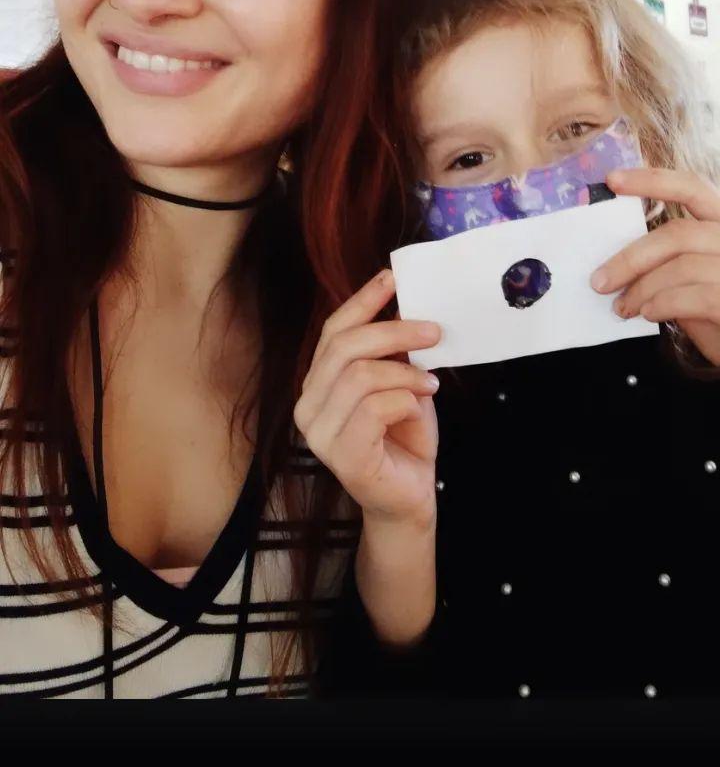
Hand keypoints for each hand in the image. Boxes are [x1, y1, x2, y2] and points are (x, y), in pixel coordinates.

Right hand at [294, 270, 440, 526]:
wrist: (409, 498)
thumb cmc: (403, 438)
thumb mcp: (399, 382)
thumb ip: (393, 351)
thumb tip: (406, 306)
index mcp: (317, 382)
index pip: (332, 331)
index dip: (362, 301)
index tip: (392, 278)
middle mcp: (308, 405)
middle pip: (344, 347)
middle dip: (393, 331)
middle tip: (433, 331)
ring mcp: (319, 434)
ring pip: (359, 376)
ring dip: (404, 372)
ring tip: (431, 381)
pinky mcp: (342, 456)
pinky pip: (373, 408)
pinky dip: (404, 399)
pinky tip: (420, 405)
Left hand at [591, 167, 719, 365]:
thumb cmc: (718, 314)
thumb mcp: (696, 280)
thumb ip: (670, 261)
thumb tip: (620, 258)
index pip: (693, 188)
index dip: (653, 180)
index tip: (612, 180)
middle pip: (677, 234)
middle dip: (631, 258)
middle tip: (599, 281)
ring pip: (680, 267)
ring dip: (641, 288)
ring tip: (622, 307)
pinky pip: (691, 297)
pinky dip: (661, 305)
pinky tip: (649, 314)